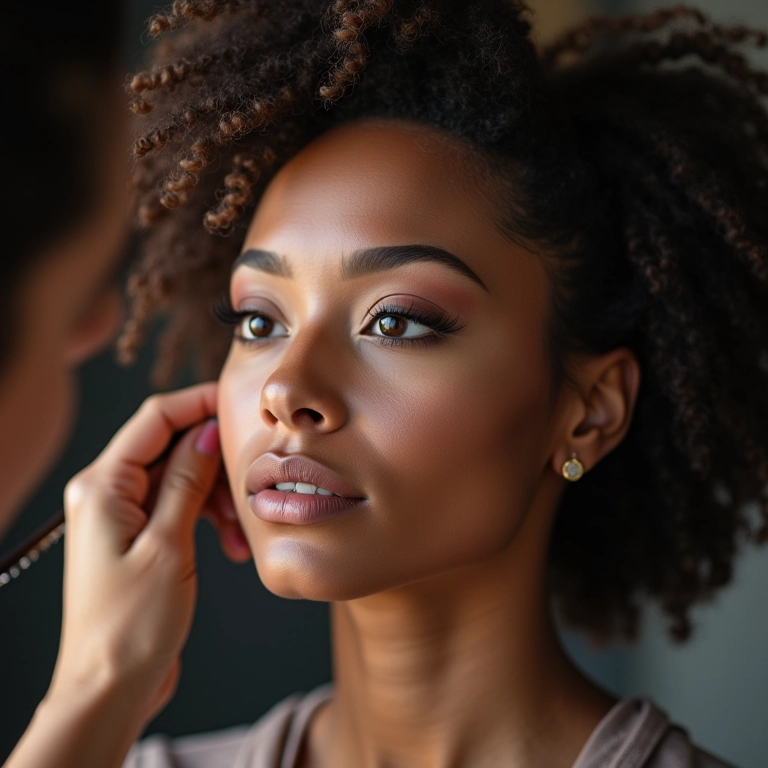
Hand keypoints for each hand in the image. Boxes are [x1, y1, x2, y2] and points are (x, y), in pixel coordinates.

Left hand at [47, 382, 247, 723]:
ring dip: (216, 498)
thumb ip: (187, 481)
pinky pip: (178, 507)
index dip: (198, 403)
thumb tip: (206, 432)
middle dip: (215, 462)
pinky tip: (230, 546)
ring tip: (241, 533)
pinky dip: (207, 518)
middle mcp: (106, 493)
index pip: (155, 419)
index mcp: (102, 486)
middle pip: (171, 448)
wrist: (109, 687)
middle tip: (251, 480)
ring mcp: (122, 516)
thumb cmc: (130, 625)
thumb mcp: (168, 545)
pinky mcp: (138, 537)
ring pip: (181, 479)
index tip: (238, 402)